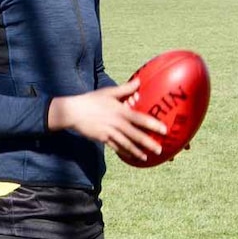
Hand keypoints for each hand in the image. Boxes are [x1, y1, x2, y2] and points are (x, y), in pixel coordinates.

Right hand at [48, 79, 167, 163]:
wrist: (73, 111)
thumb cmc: (92, 100)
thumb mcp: (109, 92)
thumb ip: (125, 89)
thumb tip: (139, 81)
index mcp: (120, 111)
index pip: (140, 119)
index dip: (152, 124)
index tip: (163, 130)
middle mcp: (116, 123)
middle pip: (135, 135)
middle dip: (148, 143)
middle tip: (160, 149)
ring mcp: (109, 132)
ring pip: (126, 144)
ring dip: (137, 151)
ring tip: (146, 157)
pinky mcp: (102, 138)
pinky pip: (116, 147)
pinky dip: (124, 152)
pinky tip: (131, 156)